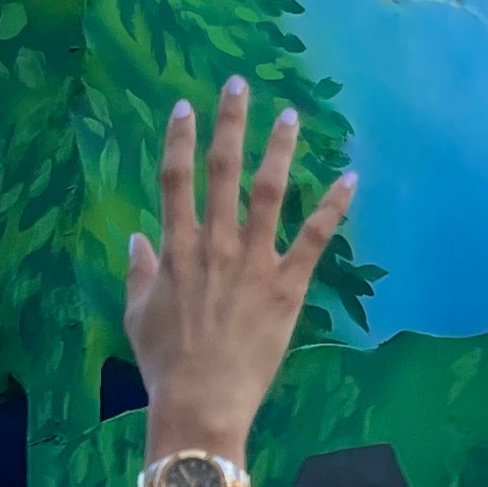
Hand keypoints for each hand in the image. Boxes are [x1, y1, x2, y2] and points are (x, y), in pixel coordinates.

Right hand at [124, 77, 355, 447]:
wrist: (200, 401)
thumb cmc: (164, 364)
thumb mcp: (137, 315)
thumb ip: (137, 272)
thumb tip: (137, 238)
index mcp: (175, 249)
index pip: (174, 180)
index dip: (178, 139)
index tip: (184, 107)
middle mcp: (214, 244)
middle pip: (222, 170)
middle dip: (230, 123)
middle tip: (239, 86)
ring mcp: (253, 261)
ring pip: (268, 191)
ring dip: (279, 149)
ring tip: (290, 115)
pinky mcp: (287, 285)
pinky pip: (315, 237)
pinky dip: (333, 206)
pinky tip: (350, 177)